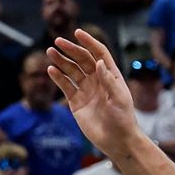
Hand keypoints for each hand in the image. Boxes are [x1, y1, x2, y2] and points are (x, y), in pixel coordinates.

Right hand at [47, 30, 141, 157]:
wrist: (117, 141)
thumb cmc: (123, 119)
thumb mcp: (119, 98)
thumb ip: (108, 80)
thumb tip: (99, 62)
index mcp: (110, 76)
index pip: (99, 53)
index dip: (89, 42)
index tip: (78, 33)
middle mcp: (97, 80)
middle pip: (82, 59)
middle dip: (70, 49)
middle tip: (58, 41)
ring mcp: (86, 90)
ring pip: (71, 71)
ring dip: (61, 61)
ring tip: (50, 52)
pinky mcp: (76, 102)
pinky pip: (65, 86)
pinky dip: (58, 77)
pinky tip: (51, 69)